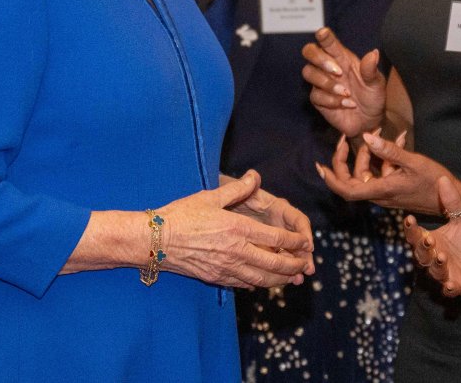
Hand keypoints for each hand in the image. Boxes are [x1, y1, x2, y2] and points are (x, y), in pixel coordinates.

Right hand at [159, 171, 313, 288]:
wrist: (154, 241)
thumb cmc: (182, 215)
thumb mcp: (211, 196)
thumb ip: (238, 188)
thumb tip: (255, 175)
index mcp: (239, 229)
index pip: (276, 240)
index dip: (295, 243)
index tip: (305, 243)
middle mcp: (236, 252)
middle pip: (275, 264)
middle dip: (294, 265)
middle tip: (304, 265)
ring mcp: (226, 268)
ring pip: (262, 279)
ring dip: (280, 279)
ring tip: (291, 277)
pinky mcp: (215, 278)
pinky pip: (244, 284)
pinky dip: (258, 284)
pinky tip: (263, 282)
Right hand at [301, 27, 386, 136]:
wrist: (370, 121)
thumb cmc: (373, 97)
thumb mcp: (376, 84)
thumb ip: (371, 70)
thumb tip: (373, 53)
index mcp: (343, 58)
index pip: (329, 43)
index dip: (324, 36)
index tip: (323, 33)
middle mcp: (329, 67)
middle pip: (309, 51)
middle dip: (319, 58)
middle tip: (337, 71)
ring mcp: (321, 83)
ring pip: (308, 72)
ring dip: (327, 83)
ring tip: (347, 93)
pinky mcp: (318, 99)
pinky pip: (316, 95)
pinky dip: (332, 100)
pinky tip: (346, 104)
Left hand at [315, 131, 457, 215]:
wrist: (452, 199)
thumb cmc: (435, 181)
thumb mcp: (414, 162)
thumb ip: (389, 151)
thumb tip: (367, 137)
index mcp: (382, 190)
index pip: (347, 190)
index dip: (331, 179)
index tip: (319, 166)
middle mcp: (380, 195)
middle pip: (351, 181)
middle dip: (345, 160)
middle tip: (345, 139)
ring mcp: (386, 193)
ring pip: (365, 174)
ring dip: (368, 154)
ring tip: (382, 133)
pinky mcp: (393, 189)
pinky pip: (380, 173)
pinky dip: (383, 158)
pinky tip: (398, 141)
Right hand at [403, 175, 460, 296]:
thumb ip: (453, 201)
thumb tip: (443, 179)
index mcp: (432, 240)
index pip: (416, 235)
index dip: (411, 229)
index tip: (409, 218)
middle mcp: (434, 257)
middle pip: (421, 254)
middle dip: (422, 247)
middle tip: (428, 238)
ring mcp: (445, 273)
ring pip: (433, 271)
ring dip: (436, 265)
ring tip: (442, 256)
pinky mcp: (457, 285)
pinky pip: (449, 289)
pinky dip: (448, 287)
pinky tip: (450, 284)